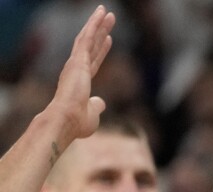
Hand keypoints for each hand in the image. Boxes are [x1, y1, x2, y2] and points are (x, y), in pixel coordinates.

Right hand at [45, 6, 114, 146]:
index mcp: (81, 81)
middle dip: (100, 31)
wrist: (66, 120)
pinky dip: (93, 25)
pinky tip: (100, 14)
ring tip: (106, 11)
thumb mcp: (92, 115)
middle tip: (109, 18)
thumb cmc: (77, 123)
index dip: (101, 50)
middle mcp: (77, 69)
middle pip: (91, 45)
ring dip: (97, 23)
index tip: (108, 39)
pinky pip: (87, 37)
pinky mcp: (77, 60)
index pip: (94, 61)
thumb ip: (96, 106)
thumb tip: (100, 102)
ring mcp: (76, 63)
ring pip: (88, 38)